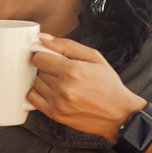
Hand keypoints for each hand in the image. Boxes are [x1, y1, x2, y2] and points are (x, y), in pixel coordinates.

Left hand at [27, 36, 145, 141]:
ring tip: (61, 83)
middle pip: (38, 70)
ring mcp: (58, 103)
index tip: (51, 58)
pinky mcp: (54, 114)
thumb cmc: (108, 85)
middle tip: (62, 71)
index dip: (44, 55)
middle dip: (48, 68)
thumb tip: (42, 38)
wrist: (119, 114)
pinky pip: (32, 99)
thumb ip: (66, 45)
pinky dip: (39, 94)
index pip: (39, 58)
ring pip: (35, 84)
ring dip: (44, 81)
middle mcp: (64, 87)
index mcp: (73, 70)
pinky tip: (52, 92)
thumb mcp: (94, 58)